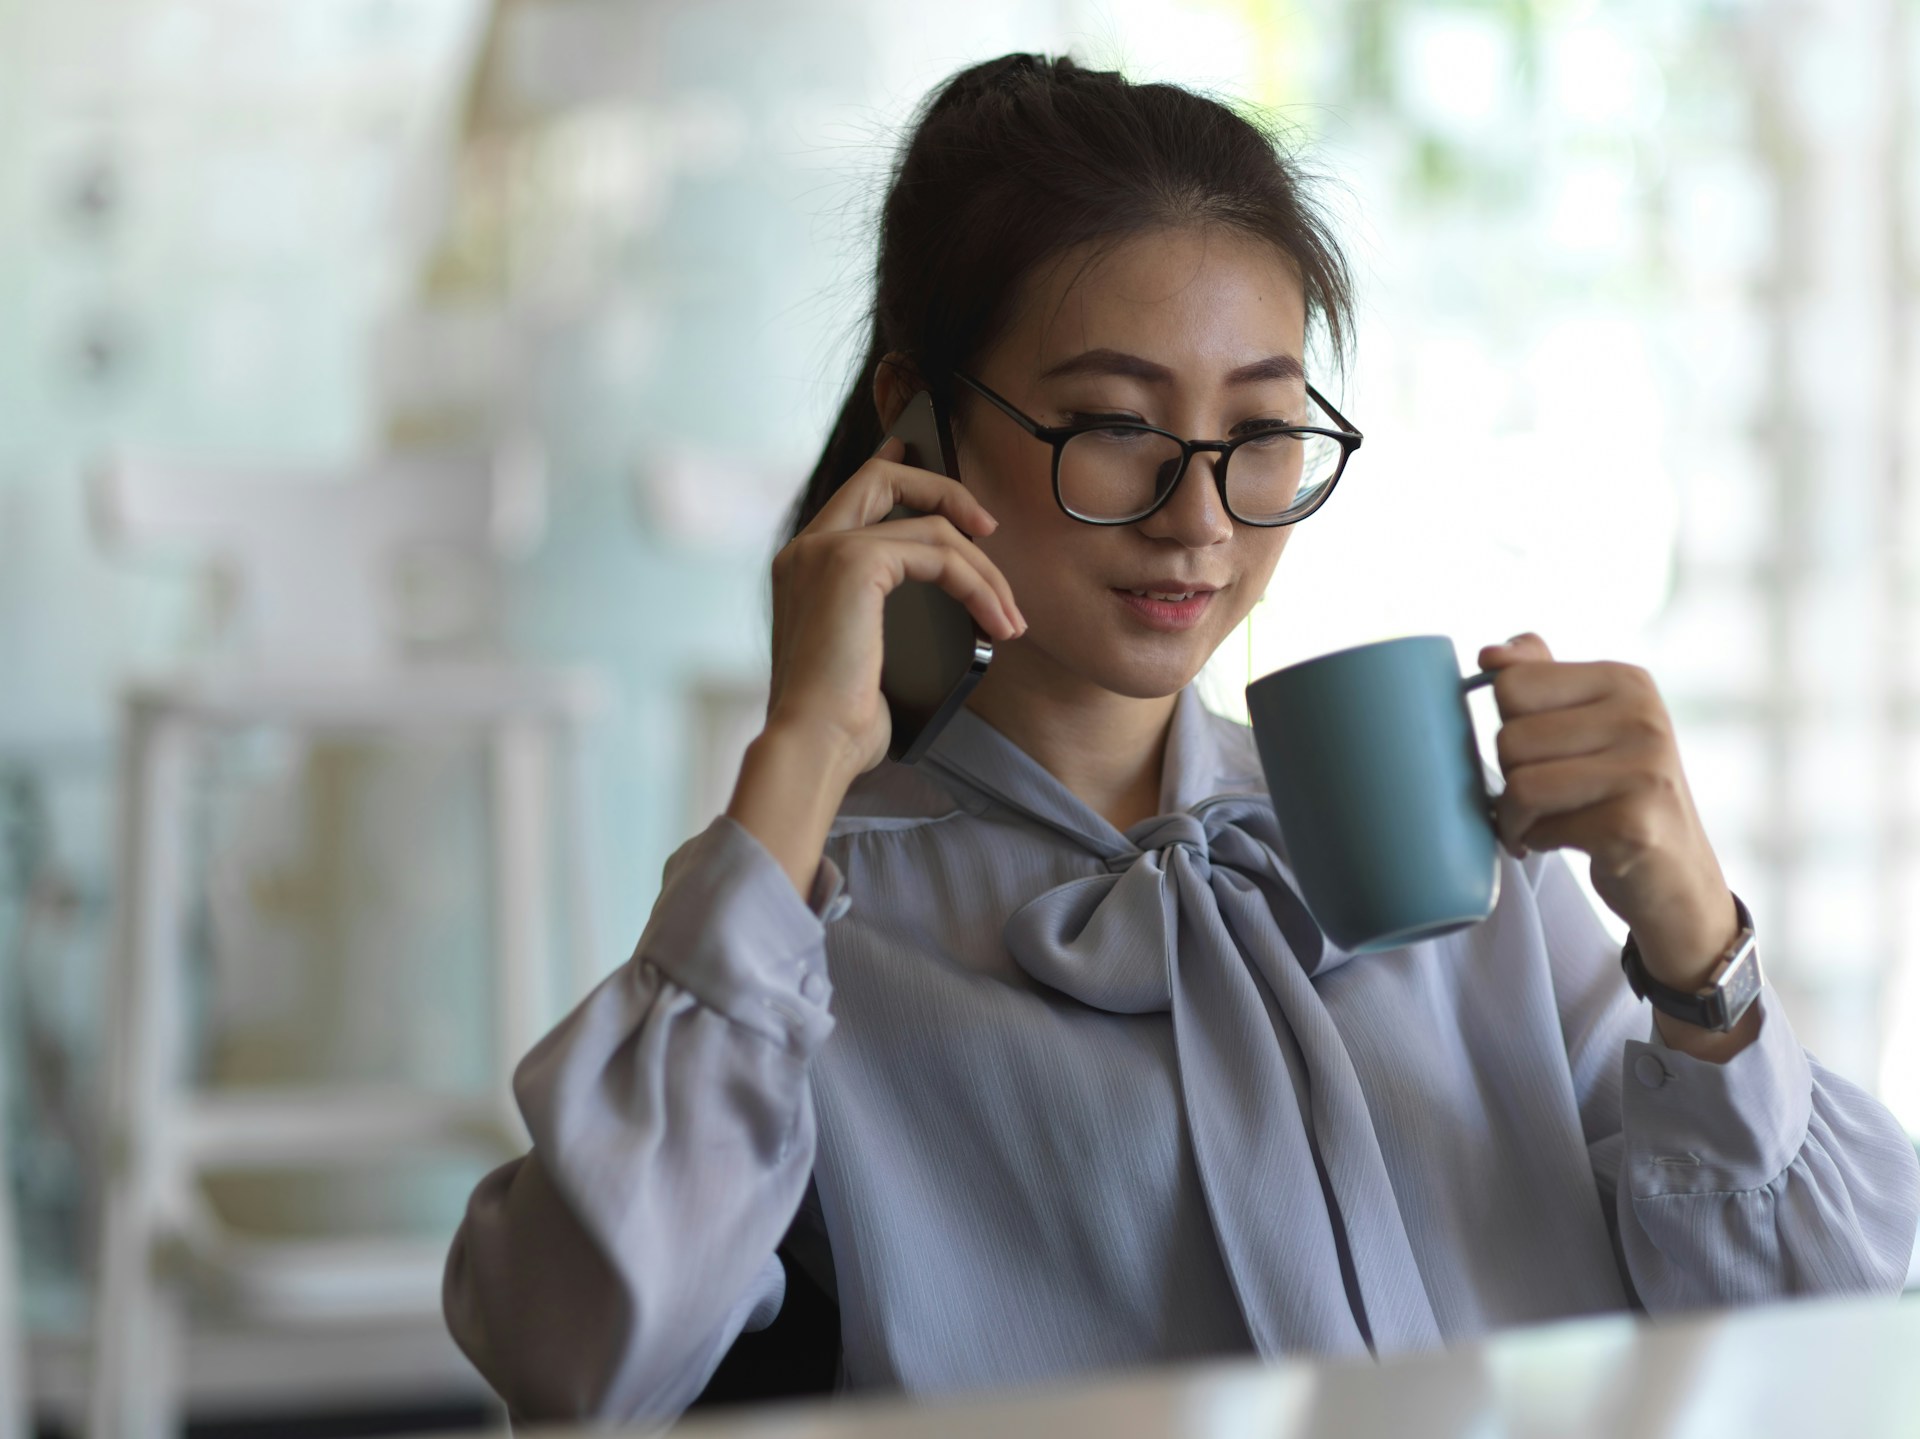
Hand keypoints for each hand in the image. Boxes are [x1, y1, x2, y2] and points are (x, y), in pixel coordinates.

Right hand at [765, 434, 1025, 780]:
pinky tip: (997, 622)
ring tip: (1010, 618)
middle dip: (946, 491)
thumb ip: (884, 617)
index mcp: (801, 568)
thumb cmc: (839, 724)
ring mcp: (825, 550)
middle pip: (883, 476)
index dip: (901, 474)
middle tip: (990, 529)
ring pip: (930, 525)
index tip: (941, 479)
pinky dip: (979, 585)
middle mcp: (806, 549)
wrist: (812, 747)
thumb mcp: (864, 658)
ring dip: (984, 571)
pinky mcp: (853, 562)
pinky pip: (940, 553)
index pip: (854, 496)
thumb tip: (945, 604)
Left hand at [1477, 633, 1740, 997]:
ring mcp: (1644, 768)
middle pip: (1510, 737)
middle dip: (1511, 776)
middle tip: (1543, 796)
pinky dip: (1538, 841)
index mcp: (1625, 681)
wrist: (1675, 878)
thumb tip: (1489, 653)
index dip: (1507, 725)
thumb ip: (1540, 677)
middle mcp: (1642, 716)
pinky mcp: (1634, 822)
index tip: (1536, 752)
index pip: (1511, 683)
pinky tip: (1562, 842)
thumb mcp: (1587, 725)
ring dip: (1517, 816)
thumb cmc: (1616, 795)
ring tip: (1543, 821)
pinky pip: (1542, 826)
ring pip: (1520, 783)